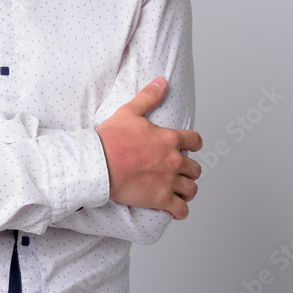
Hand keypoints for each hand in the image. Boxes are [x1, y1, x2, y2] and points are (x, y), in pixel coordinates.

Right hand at [95, 77, 202, 219]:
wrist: (97, 163)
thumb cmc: (111, 139)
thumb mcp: (129, 112)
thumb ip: (148, 97)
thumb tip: (162, 82)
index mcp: (169, 139)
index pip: (195, 141)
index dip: (193, 144)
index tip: (188, 148)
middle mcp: (174, 161)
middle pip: (195, 168)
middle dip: (189, 170)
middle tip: (178, 171)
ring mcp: (169, 181)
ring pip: (191, 189)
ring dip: (187, 190)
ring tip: (179, 191)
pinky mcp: (160, 199)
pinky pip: (180, 210)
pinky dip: (180, 211)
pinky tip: (175, 209)